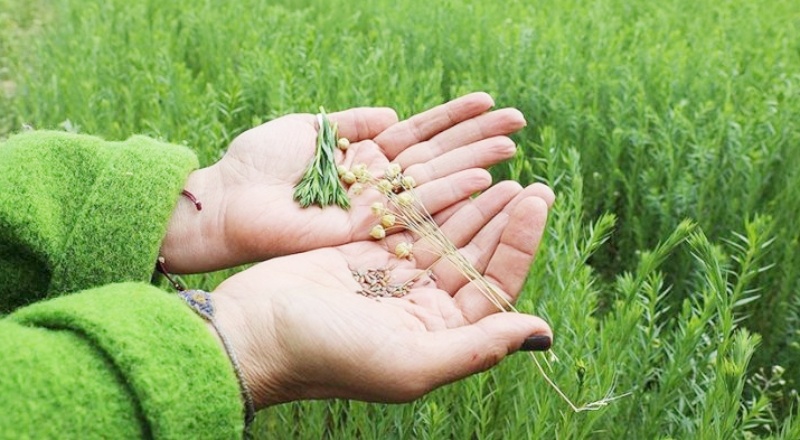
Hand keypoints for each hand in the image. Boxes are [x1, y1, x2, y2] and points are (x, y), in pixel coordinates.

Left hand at [161, 93, 526, 272]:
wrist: (226, 200)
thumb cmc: (259, 163)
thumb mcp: (311, 129)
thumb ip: (353, 124)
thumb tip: (394, 116)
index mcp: (364, 159)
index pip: (419, 136)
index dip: (454, 120)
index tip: (490, 103)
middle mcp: (377, 187)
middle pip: (436, 159)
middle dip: (476, 140)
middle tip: (519, 124)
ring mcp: (376, 210)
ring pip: (434, 184)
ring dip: (474, 165)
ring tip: (512, 148)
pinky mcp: (369, 232)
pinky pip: (416, 211)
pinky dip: (449, 195)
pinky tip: (482, 181)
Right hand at [209, 182, 554, 407]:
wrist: (254, 331)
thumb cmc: (329, 354)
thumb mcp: (410, 363)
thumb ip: (478, 347)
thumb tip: (541, 331)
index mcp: (440, 336)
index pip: (495, 287)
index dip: (519, 244)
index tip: (537, 202)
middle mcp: (423, 308)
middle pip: (475, 257)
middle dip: (503, 220)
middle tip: (531, 184)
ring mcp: (395, 278)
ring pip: (446, 236)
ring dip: (474, 205)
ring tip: (503, 173)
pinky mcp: (366, 254)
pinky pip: (411, 221)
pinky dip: (433, 200)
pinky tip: (454, 177)